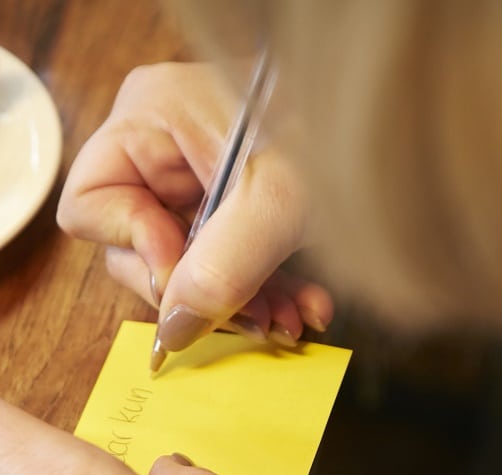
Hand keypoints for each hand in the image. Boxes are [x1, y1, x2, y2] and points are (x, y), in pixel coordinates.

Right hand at [57, 62, 334, 355]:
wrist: (408, 119)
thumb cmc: (342, 125)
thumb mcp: (278, 202)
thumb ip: (221, 269)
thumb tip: (174, 330)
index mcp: (149, 116)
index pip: (92, 202)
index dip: (135, 249)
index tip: (189, 279)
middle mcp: (161, 143)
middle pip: (138, 243)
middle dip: (198, 292)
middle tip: (252, 319)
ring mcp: (196, 173)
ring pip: (189, 261)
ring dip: (240, 301)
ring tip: (287, 321)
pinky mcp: (234, 199)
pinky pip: (227, 256)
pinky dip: (263, 286)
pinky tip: (304, 306)